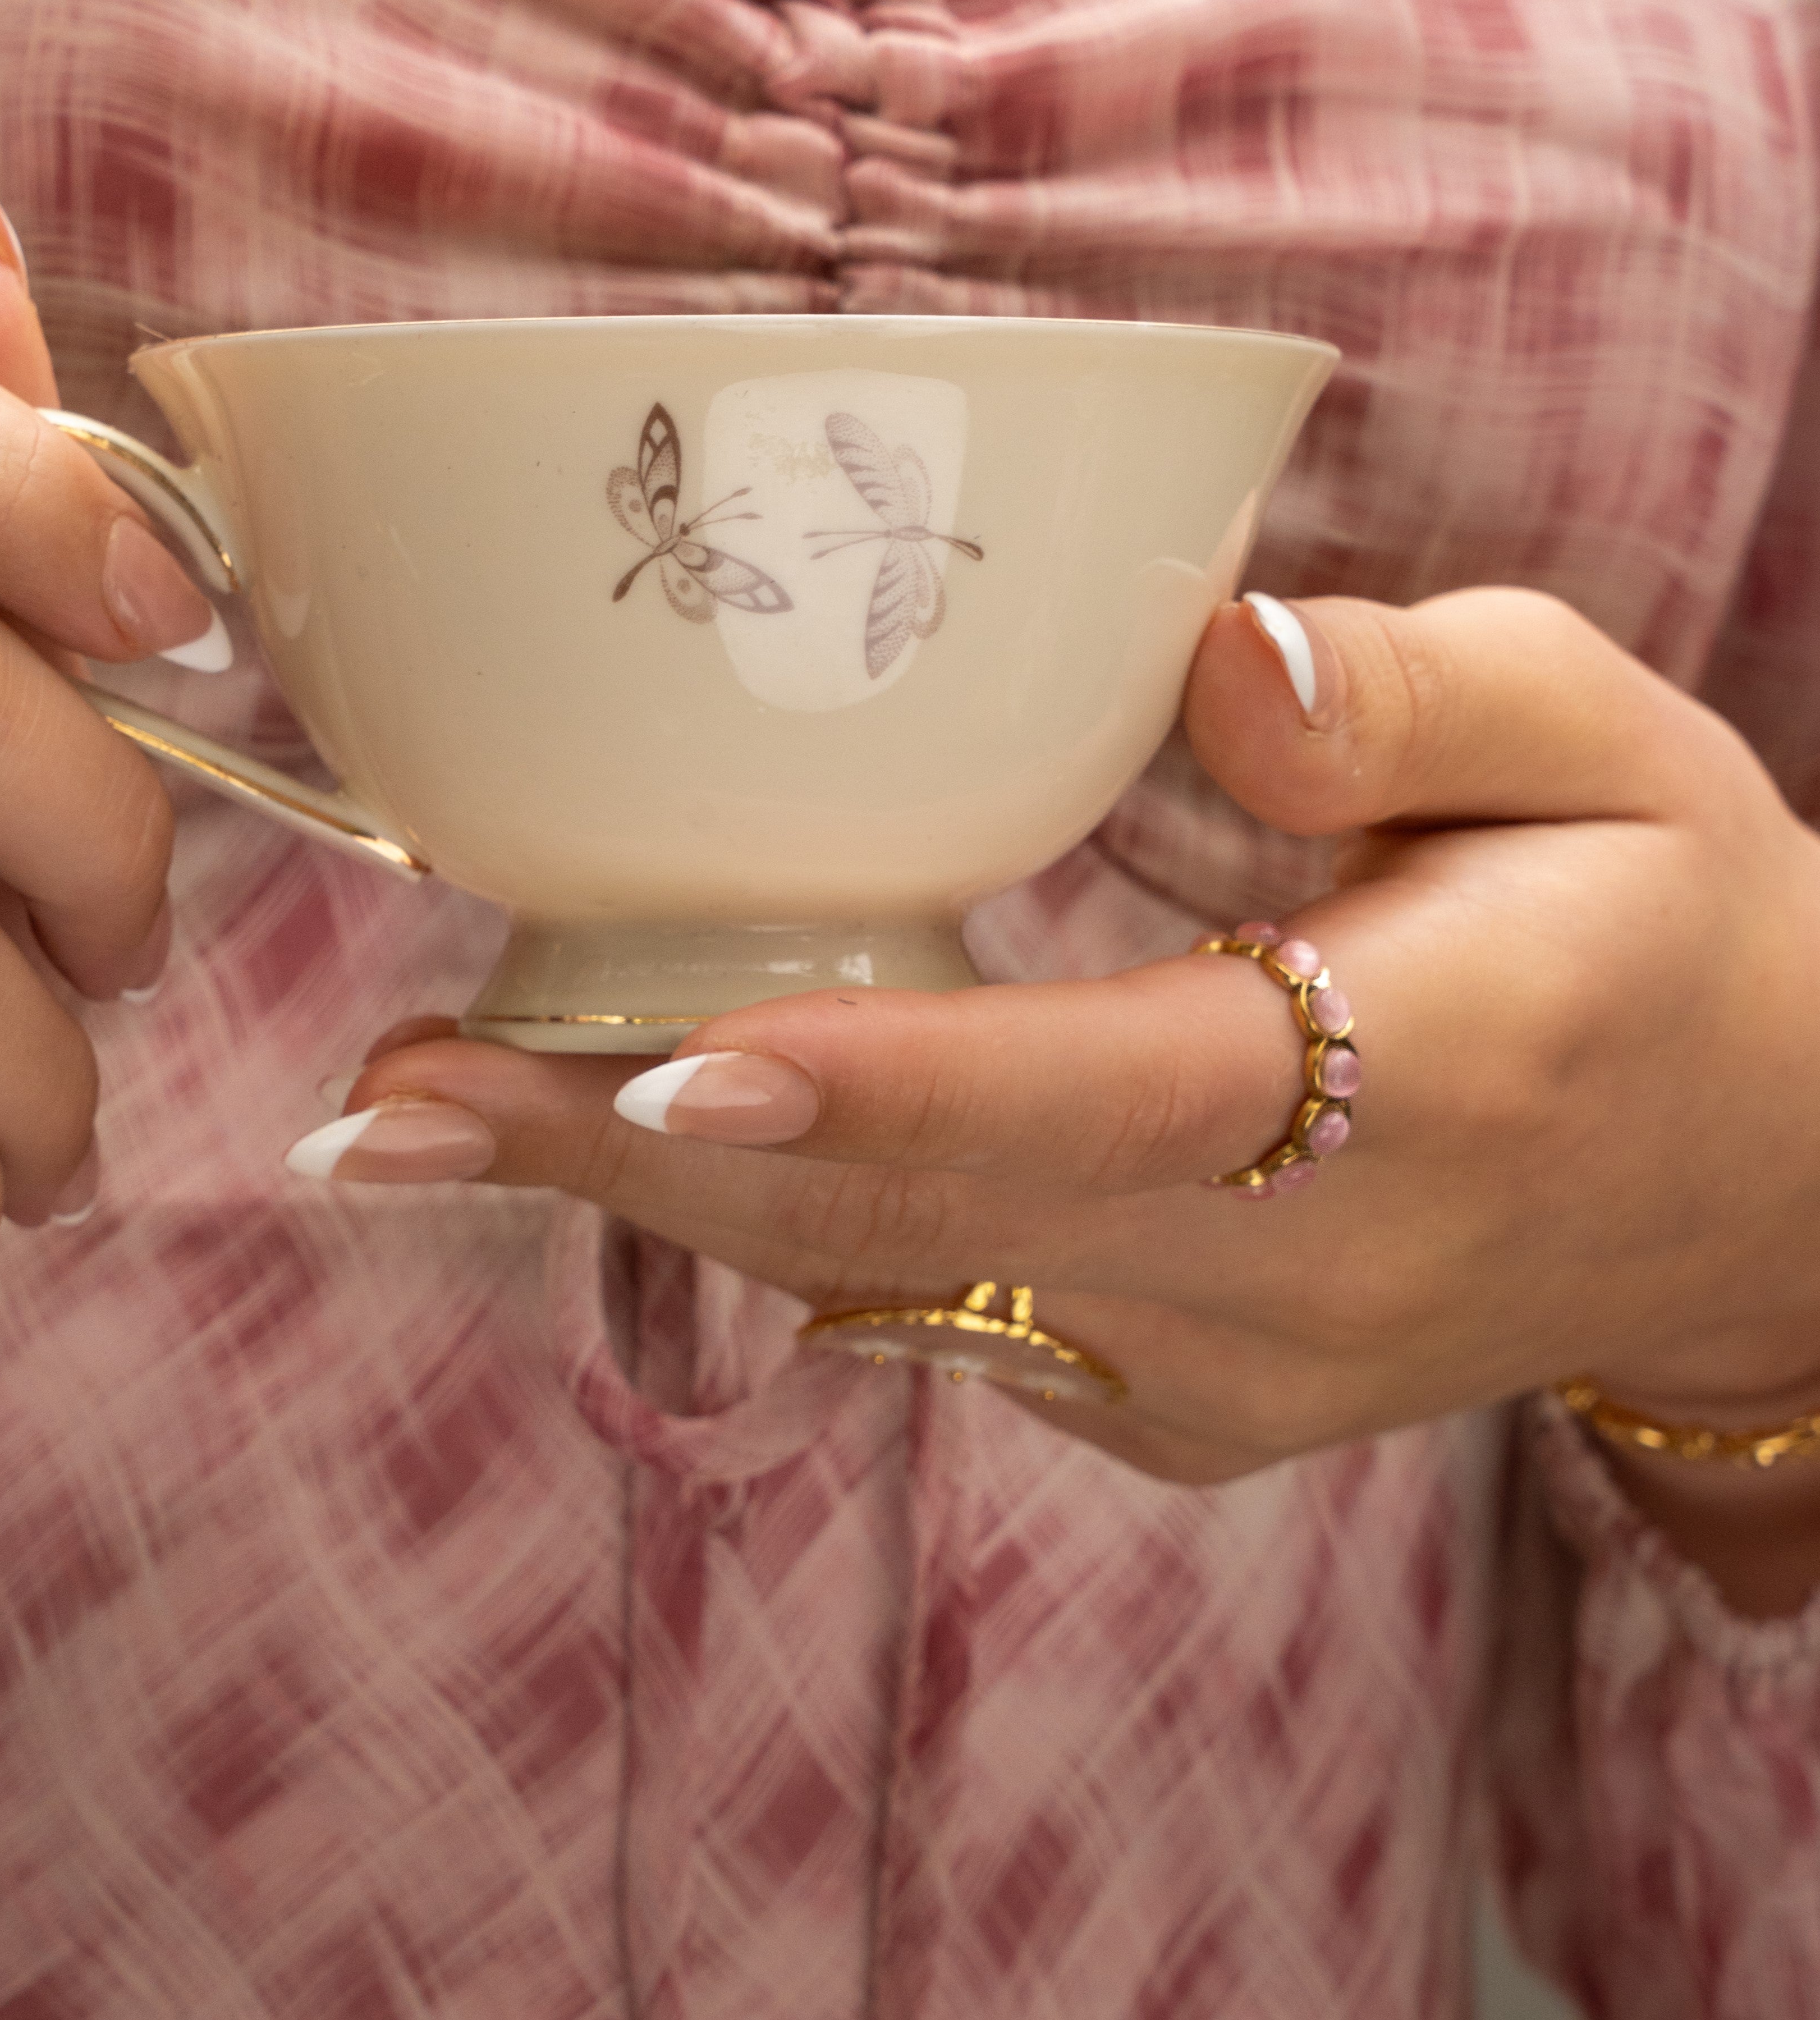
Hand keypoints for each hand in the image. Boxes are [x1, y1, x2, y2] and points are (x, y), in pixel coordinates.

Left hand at [315, 589, 1819, 1565]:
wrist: (1744, 1182)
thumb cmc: (1662, 916)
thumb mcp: (1609, 737)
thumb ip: (1417, 689)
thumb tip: (1205, 671)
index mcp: (1409, 1094)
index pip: (1099, 1101)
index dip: (868, 1085)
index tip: (647, 1053)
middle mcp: (1283, 1279)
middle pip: (911, 1221)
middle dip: (629, 1154)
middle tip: (381, 1098)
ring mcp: (1207, 1373)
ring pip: (877, 1281)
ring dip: (641, 1196)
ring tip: (415, 1114)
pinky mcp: (1157, 1394)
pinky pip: (919, 1307)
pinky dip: (756, 1217)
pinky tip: (601, 1128)